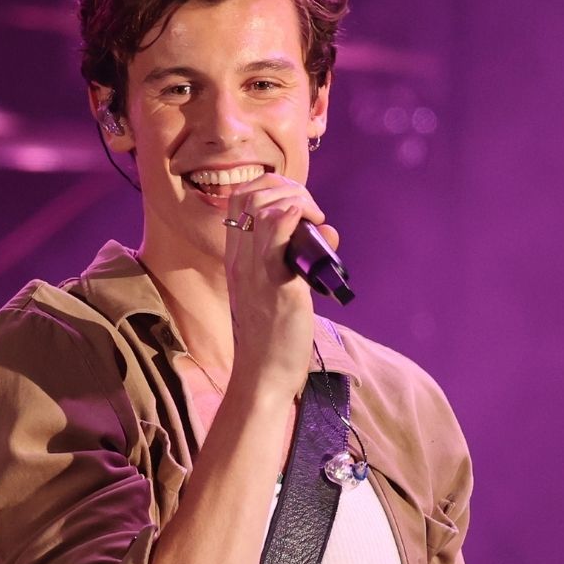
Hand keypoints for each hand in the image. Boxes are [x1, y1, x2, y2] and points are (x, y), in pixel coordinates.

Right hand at [223, 173, 341, 400]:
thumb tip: (328, 231)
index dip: (272, 188)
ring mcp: (255, 269)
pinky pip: (280, 231)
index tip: (299, 207)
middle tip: (311, 211)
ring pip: (264, 205)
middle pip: (250, 193)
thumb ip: (297, 258)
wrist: (262, 375)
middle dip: (287, 188)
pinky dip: (299, 217)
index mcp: (236, 258)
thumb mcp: (278, 290)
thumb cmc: (272, 336)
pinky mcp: (277, 283)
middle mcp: (240, 259)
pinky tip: (317, 231)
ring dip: (297, 201)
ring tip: (315, 222)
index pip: (240, 198)